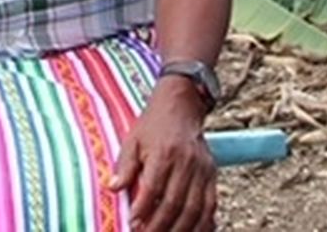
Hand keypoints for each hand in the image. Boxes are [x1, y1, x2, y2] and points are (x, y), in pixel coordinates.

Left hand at [107, 78, 216, 231]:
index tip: (133, 224)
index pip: (153, 187)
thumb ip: (125, 165)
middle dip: (159, 226)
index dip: (143, 209)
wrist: (181, 106)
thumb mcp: (133, 139)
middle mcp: (186, 163)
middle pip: (174, 203)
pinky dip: (203, 224)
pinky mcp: (212, 175)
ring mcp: (202, 170)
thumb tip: (113, 187)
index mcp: (164, 153)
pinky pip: (210, 205)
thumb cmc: (154, 124)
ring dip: (180, 230)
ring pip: (194, 209)